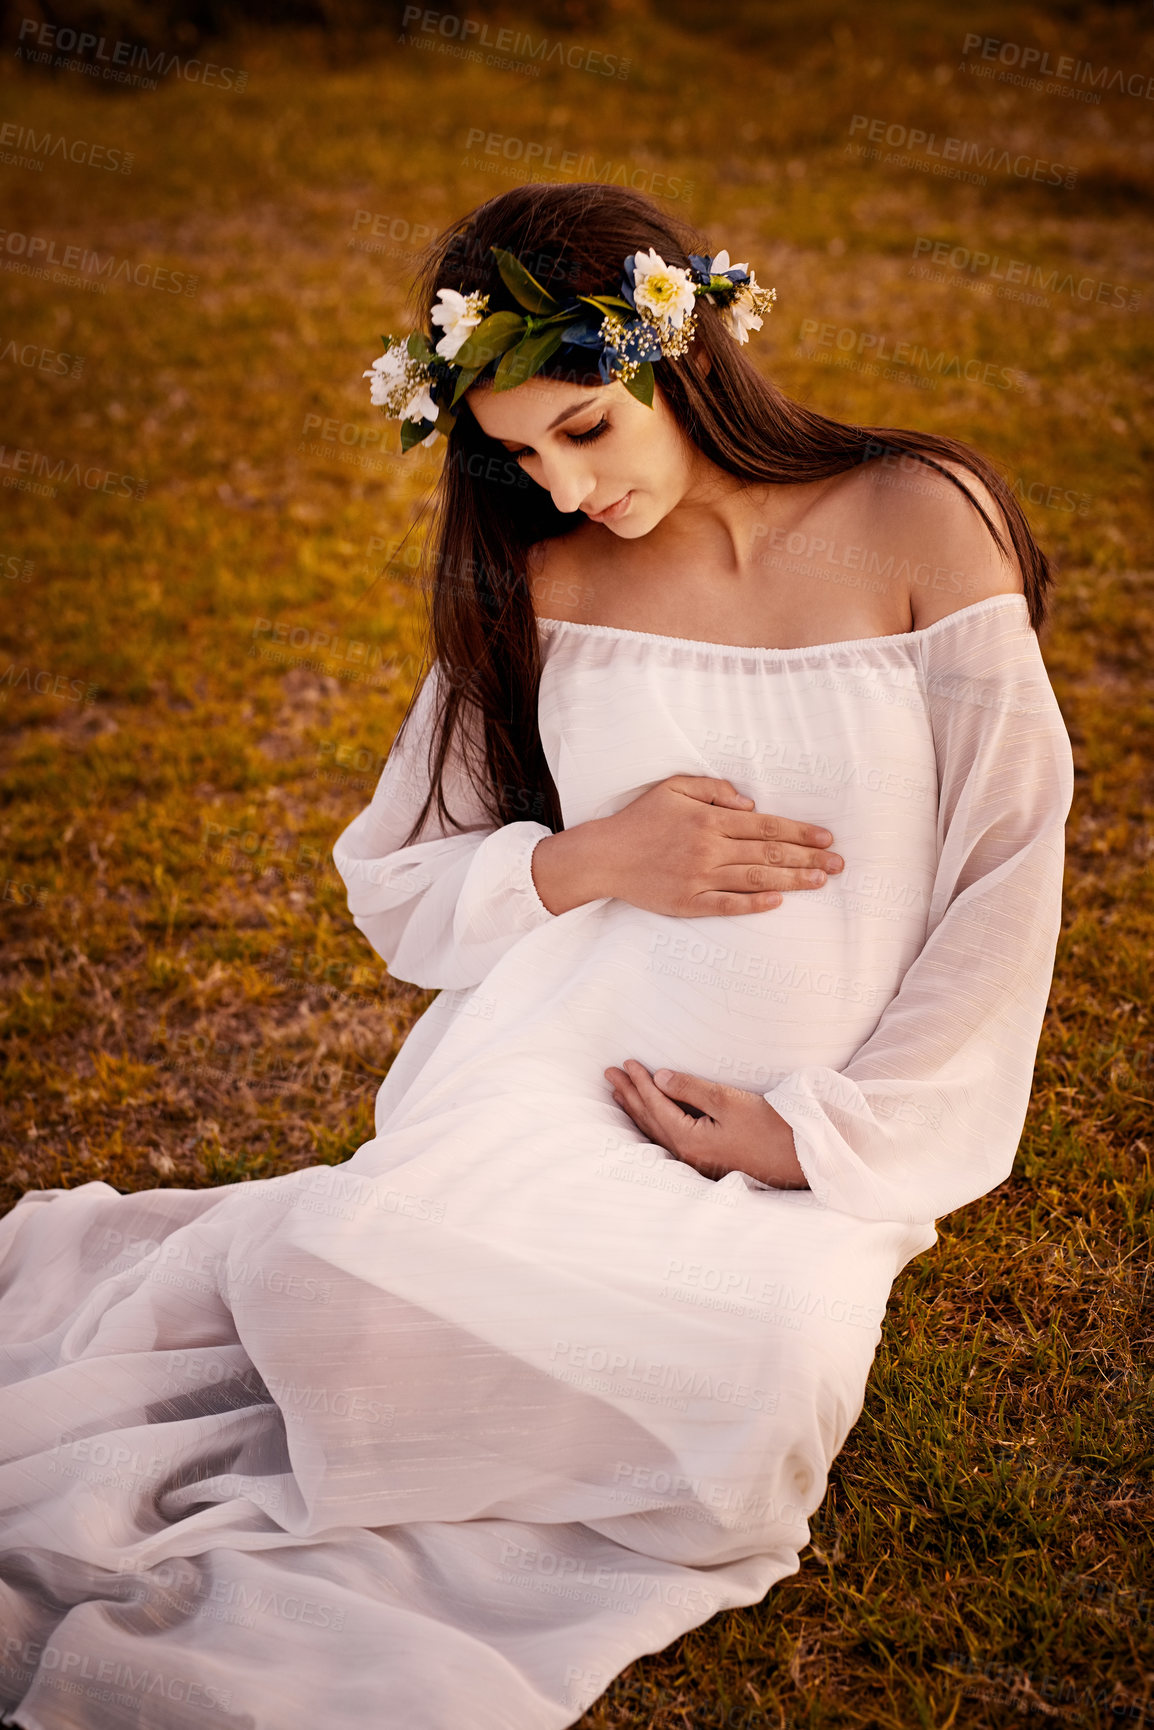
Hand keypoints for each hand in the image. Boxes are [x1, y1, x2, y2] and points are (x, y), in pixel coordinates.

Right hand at [596, 775, 841, 917]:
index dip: (800, 833)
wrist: (604, 856)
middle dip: (808, 858)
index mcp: (709, 818)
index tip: (826, 838)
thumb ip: (713, 788)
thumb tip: (749, 802)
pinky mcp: (688, 903)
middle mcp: (709, 848)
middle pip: (768, 854)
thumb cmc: (640, 820)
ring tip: (820, 881)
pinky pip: (727, 905)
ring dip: (791, 881)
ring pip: (755, 879)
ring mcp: (699, 877)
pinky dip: (753, 904)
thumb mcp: (673, 787)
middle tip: (839, 864)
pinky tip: (777, 902)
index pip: (766, 826)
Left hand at [604, 1059, 809, 1189]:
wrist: (801, 1157)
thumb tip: (659, 1078)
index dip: (639, 1082)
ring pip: (657, 1131)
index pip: (656, 1105)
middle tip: (609, 1075)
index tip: (625, 1063)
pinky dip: (655, 1123)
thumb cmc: (770, 1126)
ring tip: (621, 1093)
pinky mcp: (709, 1161)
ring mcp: (698, 1161)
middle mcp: (688, 1154)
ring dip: (638, 1110)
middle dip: (629, 1095)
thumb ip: (691, 1089)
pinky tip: (651, 1118)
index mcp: (689, 1140)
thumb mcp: (728, 1101)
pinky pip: (670, 1139)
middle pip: (649, 1120)